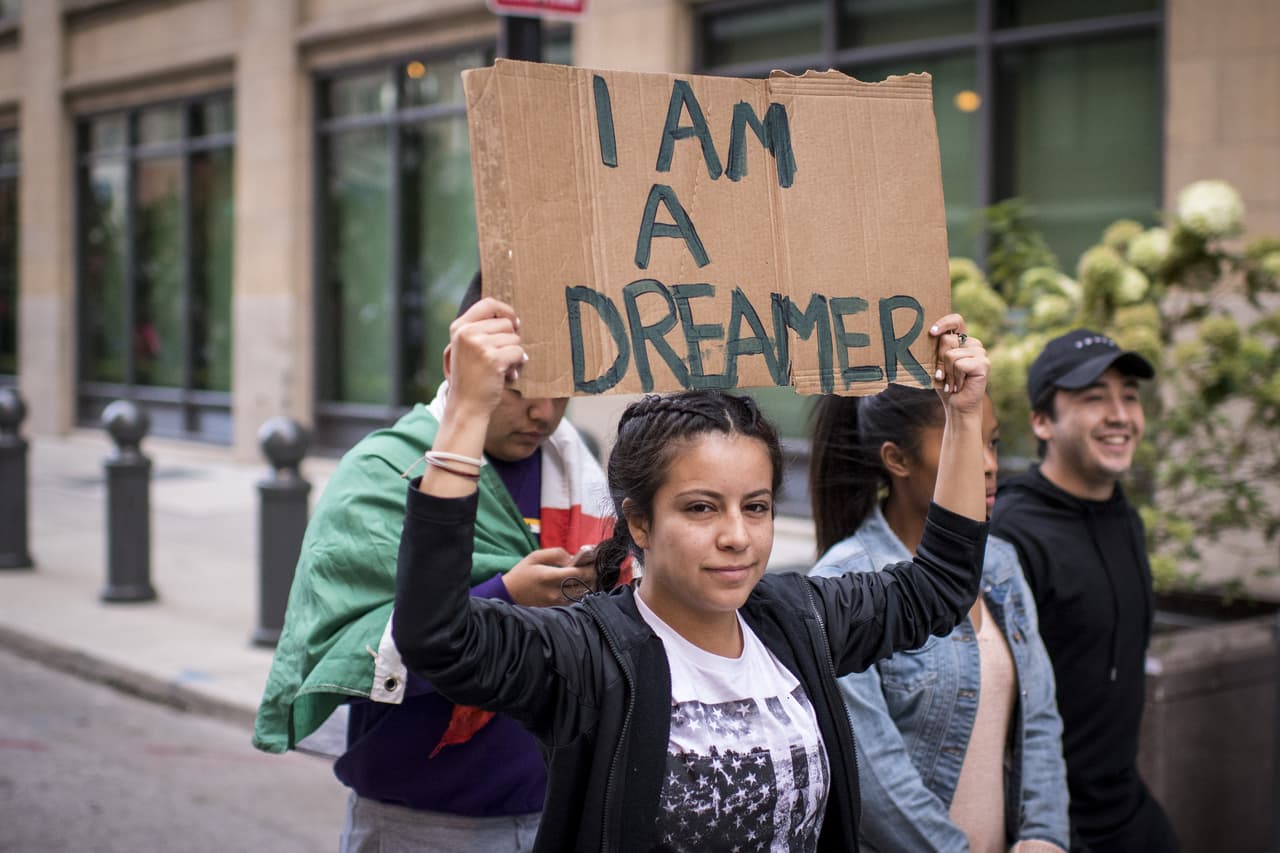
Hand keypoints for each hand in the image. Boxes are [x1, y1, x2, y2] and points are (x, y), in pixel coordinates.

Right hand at [444, 297, 526, 421]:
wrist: (466, 405)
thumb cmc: (471, 377)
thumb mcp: (467, 348)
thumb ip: (482, 330)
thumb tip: (514, 320)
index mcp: (459, 327)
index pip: (488, 303)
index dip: (505, 310)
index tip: (513, 323)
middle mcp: (467, 333)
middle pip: (506, 323)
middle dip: (511, 340)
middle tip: (502, 357)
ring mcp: (479, 345)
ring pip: (514, 338)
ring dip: (513, 354)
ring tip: (501, 368)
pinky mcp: (492, 359)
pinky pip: (518, 352)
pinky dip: (517, 364)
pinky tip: (507, 375)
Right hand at [502, 546, 599, 606]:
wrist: (509, 594)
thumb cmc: (522, 573)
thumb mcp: (535, 556)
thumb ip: (556, 553)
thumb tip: (573, 557)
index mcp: (549, 576)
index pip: (577, 573)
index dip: (589, 567)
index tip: (596, 561)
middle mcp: (554, 592)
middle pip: (582, 585)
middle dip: (593, 576)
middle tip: (598, 568)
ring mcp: (555, 602)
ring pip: (581, 595)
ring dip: (589, 585)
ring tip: (592, 576)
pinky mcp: (555, 608)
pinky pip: (574, 602)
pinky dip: (581, 594)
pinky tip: (582, 586)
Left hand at [929, 314, 988, 416]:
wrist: (957, 406)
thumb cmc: (945, 385)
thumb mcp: (936, 364)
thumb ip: (936, 350)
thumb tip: (927, 337)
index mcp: (962, 340)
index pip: (956, 321)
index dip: (944, 322)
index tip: (931, 332)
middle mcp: (973, 344)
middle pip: (947, 340)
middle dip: (939, 360)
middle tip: (943, 375)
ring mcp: (980, 353)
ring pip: (951, 355)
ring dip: (947, 373)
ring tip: (952, 383)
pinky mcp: (983, 364)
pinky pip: (959, 364)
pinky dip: (955, 378)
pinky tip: (959, 386)